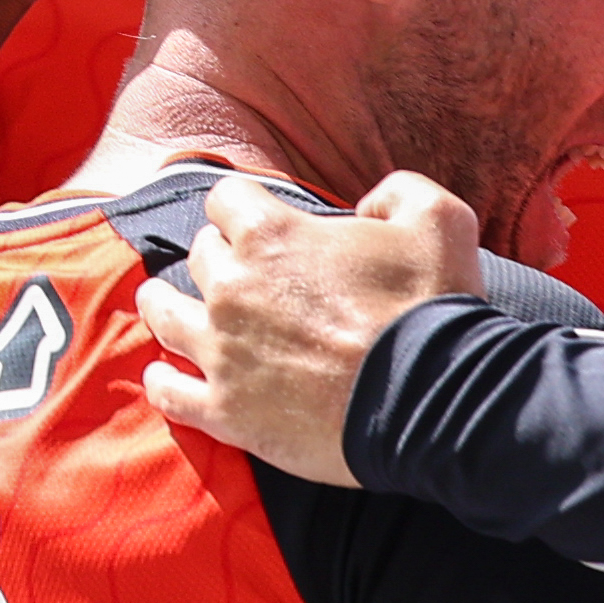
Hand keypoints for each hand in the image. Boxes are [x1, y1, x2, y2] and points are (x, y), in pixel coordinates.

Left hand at [137, 169, 481, 484]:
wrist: (431, 400)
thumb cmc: (434, 308)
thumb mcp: (440, 219)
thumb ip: (401, 192)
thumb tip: (370, 205)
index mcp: (272, 235)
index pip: (226, 199)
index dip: (241, 206)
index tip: (250, 219)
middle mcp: (233, 288)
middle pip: (200, 256)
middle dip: (216, 256)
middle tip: (230, 271)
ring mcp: (223, 351)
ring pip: (164, 315)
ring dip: (164, 306)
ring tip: (165, 306)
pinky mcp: (226, 410)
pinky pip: (170, 393)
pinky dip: (164, 381)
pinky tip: (163, 376)